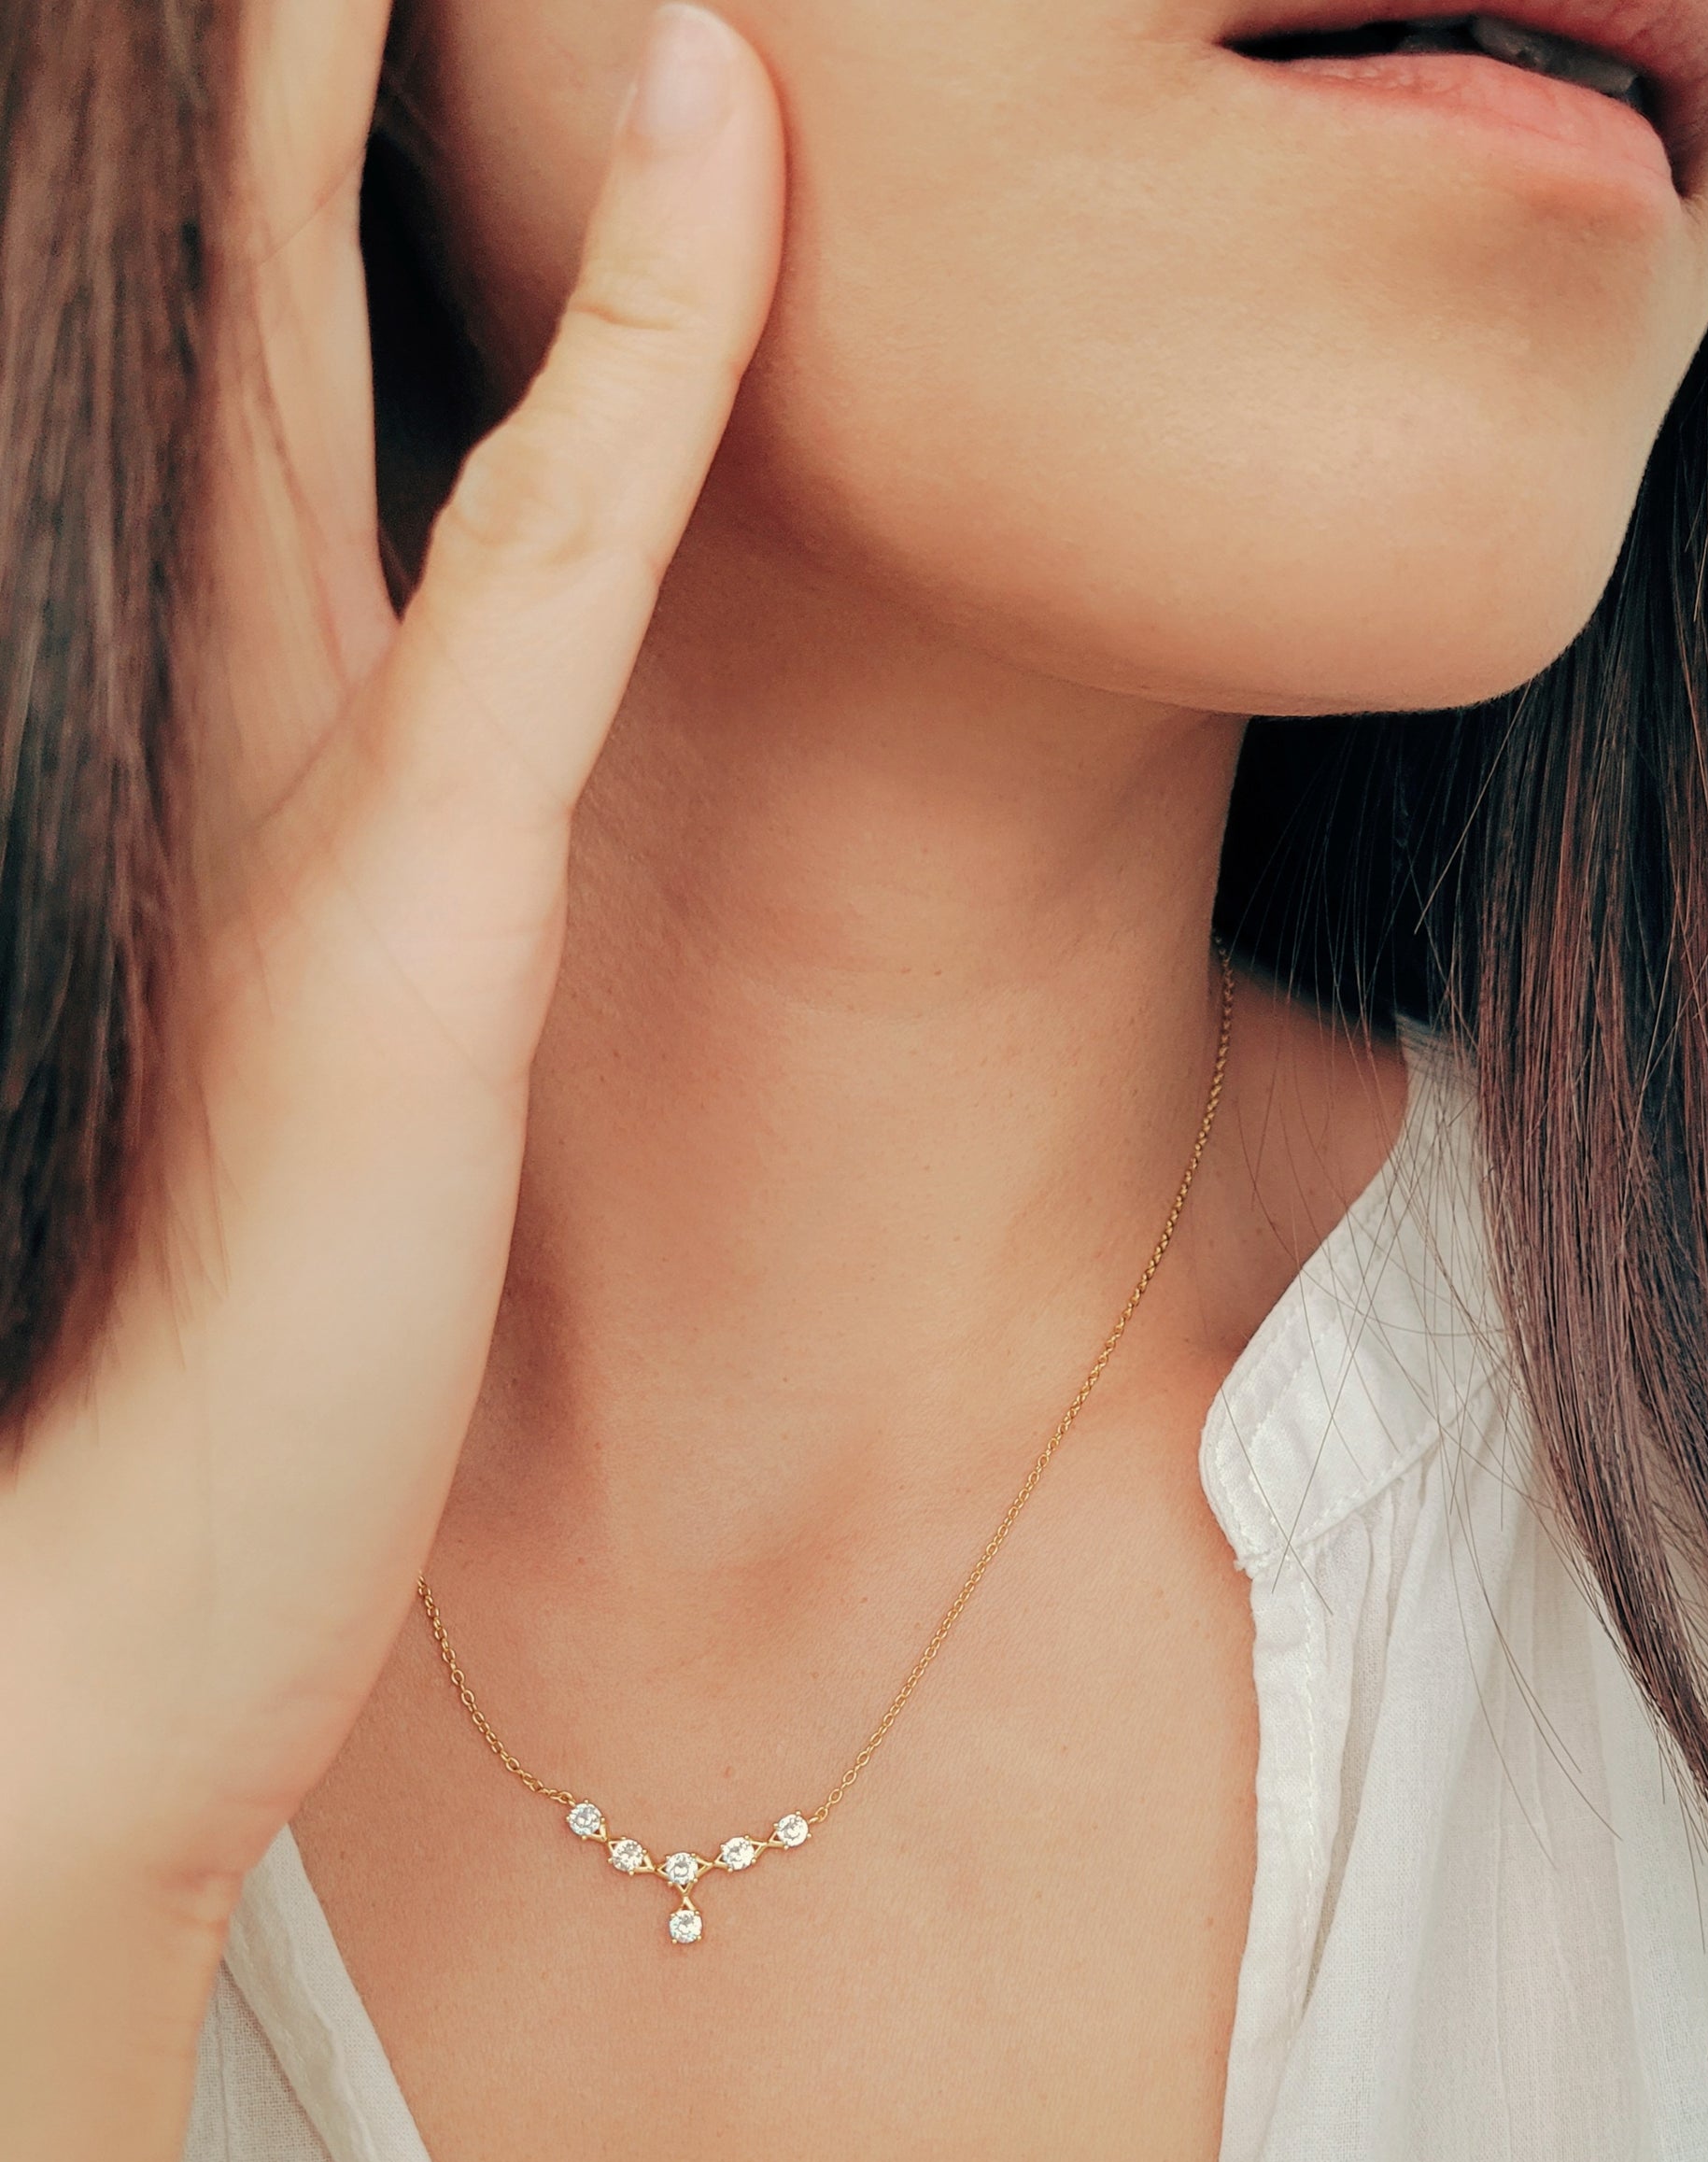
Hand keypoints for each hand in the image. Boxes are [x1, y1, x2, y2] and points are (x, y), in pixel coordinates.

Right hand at [0, 1, 784, 1908]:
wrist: (115, 1593)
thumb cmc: (212, 1360)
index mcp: (193, 737)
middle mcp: (206, 707)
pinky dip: (648, 345)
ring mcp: (297, 788)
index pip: (233, 368)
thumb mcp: (301, 1061)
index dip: (264, 152)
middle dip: (268, 58)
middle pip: (237, 289)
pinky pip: (551, 558)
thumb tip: (404, 778)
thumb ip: (340, 884)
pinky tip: (722, 128)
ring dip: (386, 78)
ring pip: (355, 346)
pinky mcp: (410, 900)